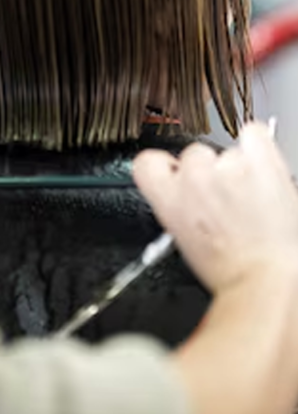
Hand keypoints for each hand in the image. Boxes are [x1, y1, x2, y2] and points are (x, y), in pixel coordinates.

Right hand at [134, 123, 297, 293]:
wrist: (266, 280)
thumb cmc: (227, 268)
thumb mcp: (179, 235)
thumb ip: (173, 201)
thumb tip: (180, 187)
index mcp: (166, 195)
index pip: (148, 161)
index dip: (165, 168)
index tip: (177, 176)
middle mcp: (193, 175)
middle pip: (193, 154)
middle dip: (208, 172)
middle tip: (227, 200)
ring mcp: (227, 166)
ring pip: (227, 151)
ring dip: (238, 168)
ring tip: (252, 199)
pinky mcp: (260, 160)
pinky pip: (254, 134)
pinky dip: (258, 148)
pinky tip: (261, 170)